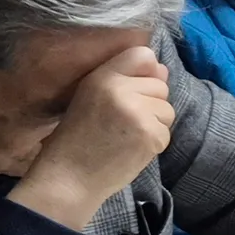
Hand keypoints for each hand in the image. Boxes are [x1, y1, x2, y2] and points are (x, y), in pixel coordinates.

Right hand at [9, 46, 174, 230]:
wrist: (67, 179)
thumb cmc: (76, 140)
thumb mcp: (91, 99)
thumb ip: (125, 81)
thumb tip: (162, 70)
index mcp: (101, 77)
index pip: (143, 55)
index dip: (146, 72)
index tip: (134, 91)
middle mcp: (120, 90)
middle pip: (160, 86)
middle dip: (150, 104)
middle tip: (123, 124)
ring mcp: (137, 112)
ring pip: (167, 110)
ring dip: (153, 124)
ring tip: (126, 137)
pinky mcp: (149, 135)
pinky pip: (166, 132)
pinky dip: (153, 144)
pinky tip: (130, 151)